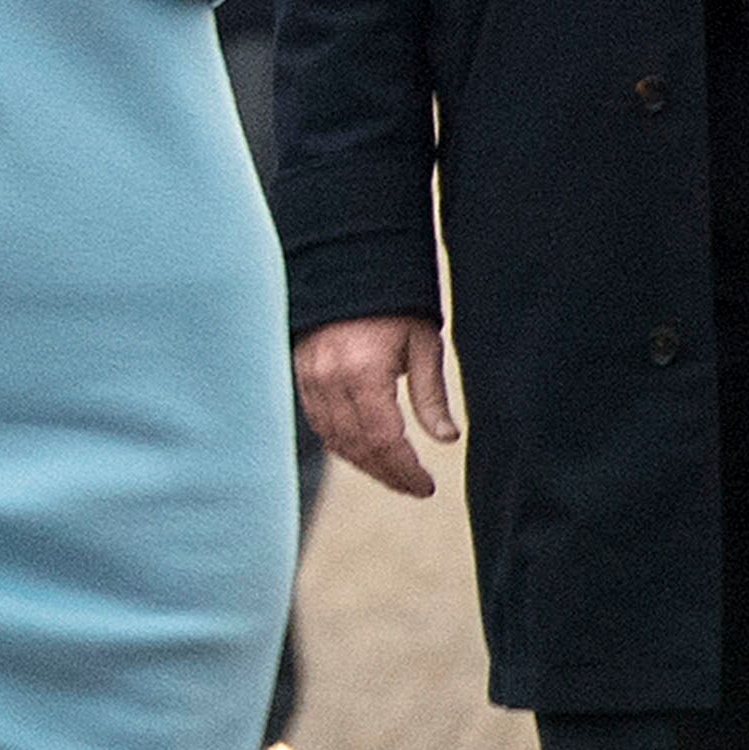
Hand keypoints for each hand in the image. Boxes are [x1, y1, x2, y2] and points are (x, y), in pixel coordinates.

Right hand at [294, 315, 459, 498]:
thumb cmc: (396, 303)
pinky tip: (364, 451)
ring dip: (364, 464)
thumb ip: (431, 396)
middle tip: (413, 487)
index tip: (425, 487)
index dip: (405, 471)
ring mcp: (310, 379)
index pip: (384, 441)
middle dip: (387, 474)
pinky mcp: (301, 376)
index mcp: (364, 373)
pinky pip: (319, 424)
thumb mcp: (423, 345)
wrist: (350, 263)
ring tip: (393, 473)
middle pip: (358, 448)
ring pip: (335, 441)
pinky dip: (342, 444)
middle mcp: (330, 380)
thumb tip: (447, 439)